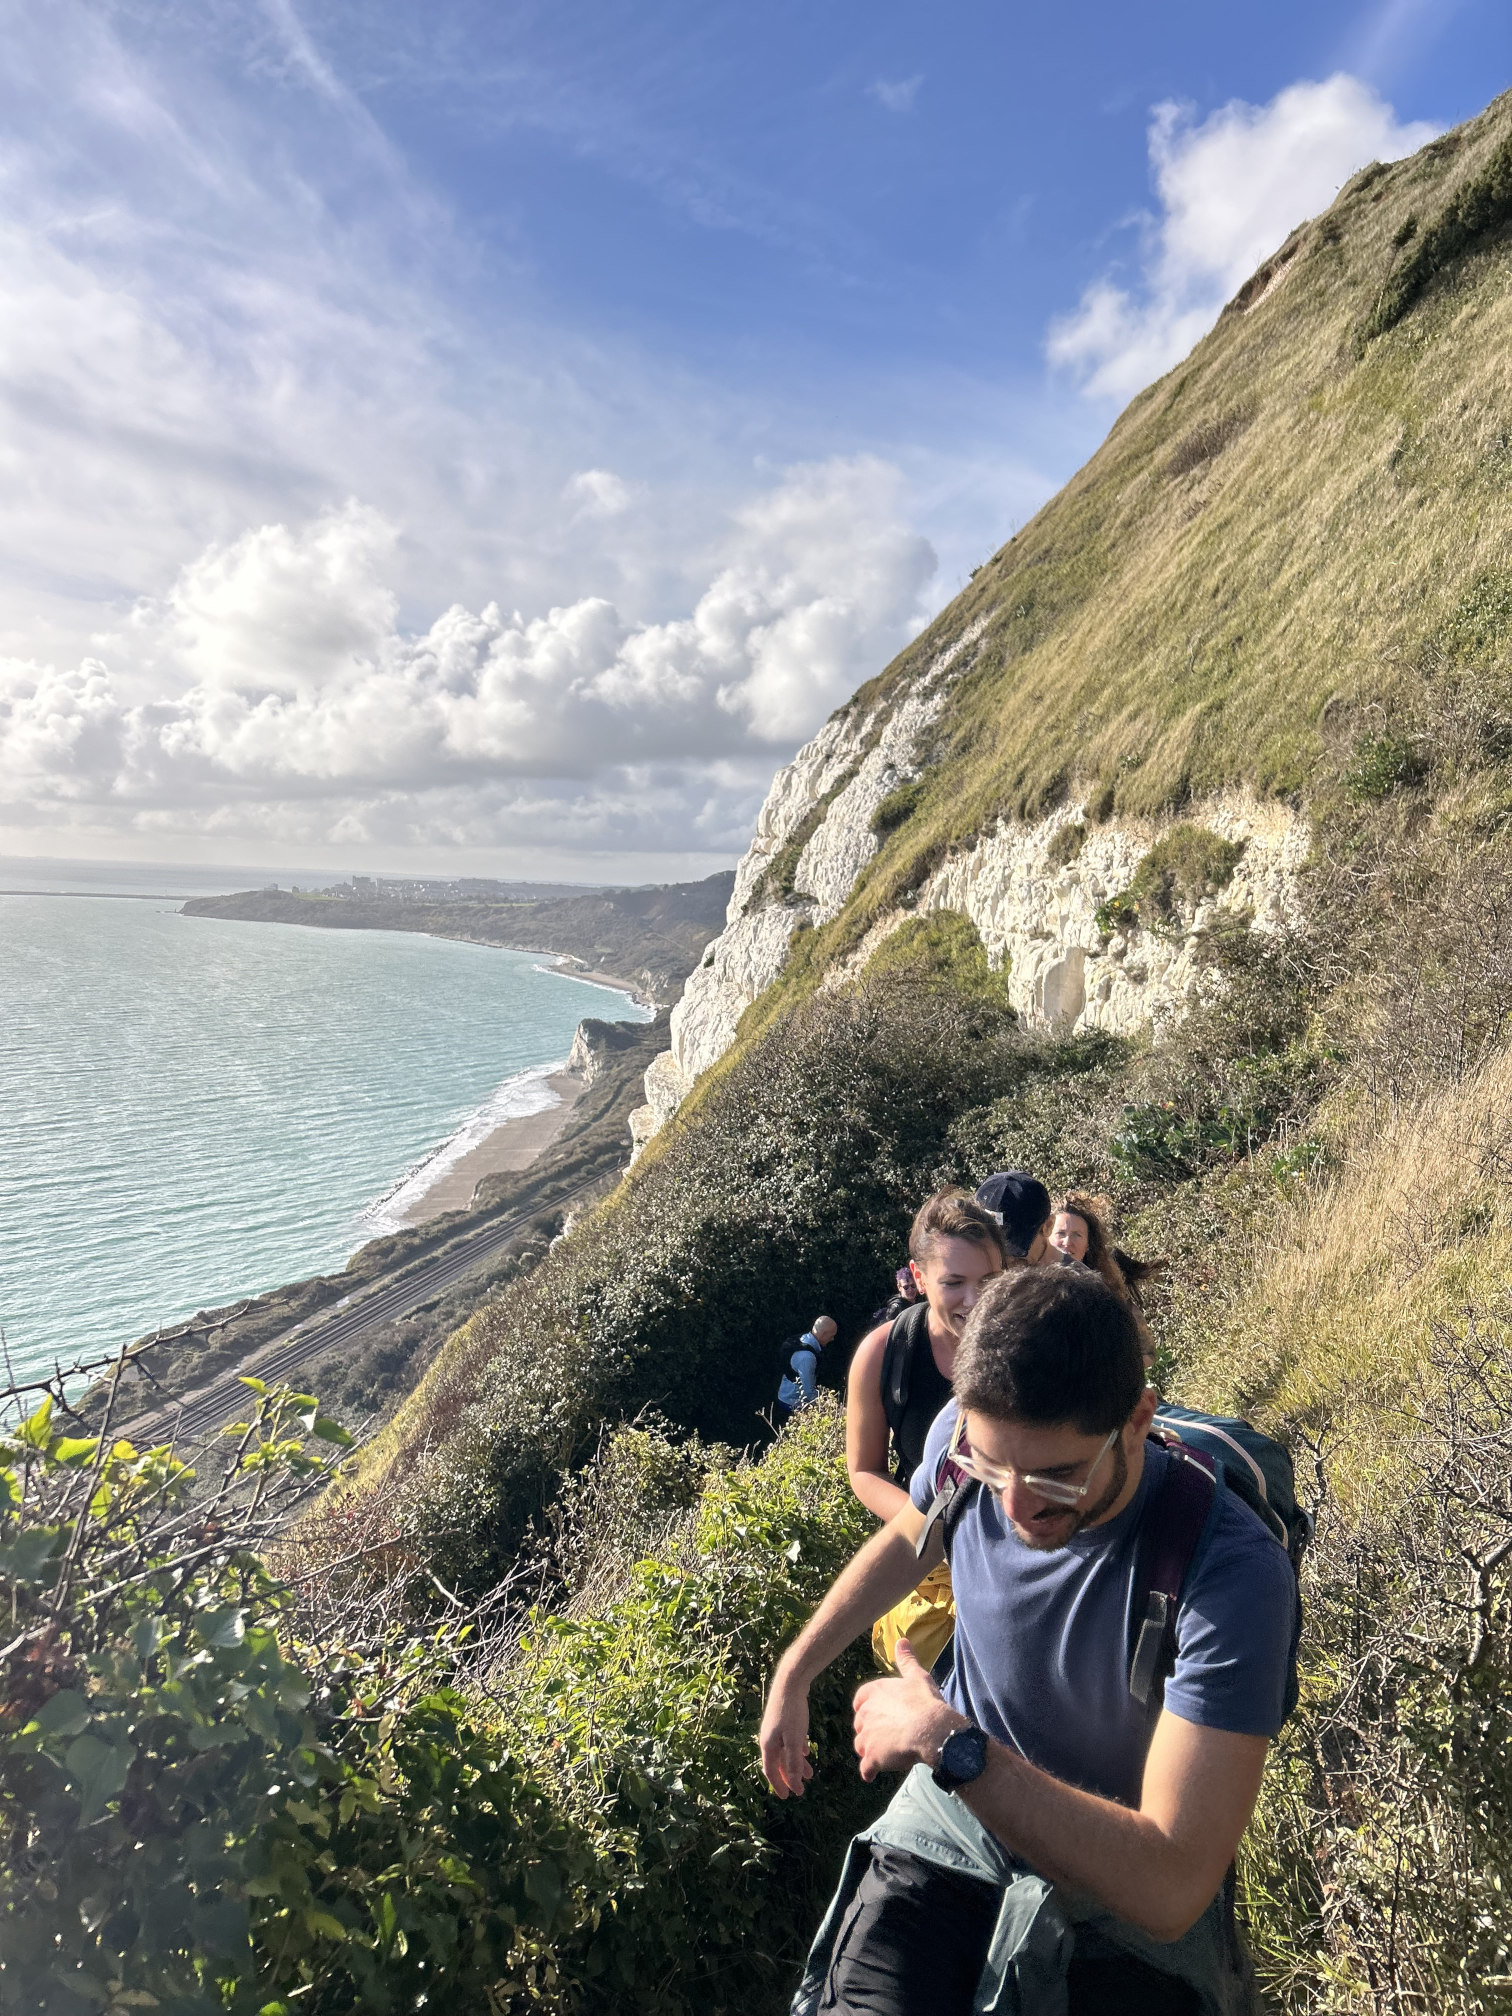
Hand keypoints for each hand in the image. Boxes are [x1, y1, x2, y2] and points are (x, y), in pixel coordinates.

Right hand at [759, 1661, 813, 1799]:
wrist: (790, 1683)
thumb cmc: (791, 1713)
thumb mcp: (794, 1740)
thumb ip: (793, 1763)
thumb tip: (794, 1785)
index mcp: (768, 1745)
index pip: (771, 1771)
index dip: (779, 1785)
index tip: (787, 1797)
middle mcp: (769, 1738)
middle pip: (778, 1763)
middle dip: (789, 1777)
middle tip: (799, 1789)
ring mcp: (775, 1729)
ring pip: (785, 1752)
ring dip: (796, 1764)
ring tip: (809, 1774)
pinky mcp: (783, 1720)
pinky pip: (789, 1741)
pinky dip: (796, 1750)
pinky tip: (805, 1753)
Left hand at [852, 1638, 963, 1782]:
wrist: (932, 1730)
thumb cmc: (926, 1702)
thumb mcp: (917, 1676)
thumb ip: (906, 1660)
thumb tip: (902, 1640)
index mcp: (873, 1692)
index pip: (860, 1701)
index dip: (868, 1709)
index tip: (879, 1716)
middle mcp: (865, 1714)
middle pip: (860, 1725)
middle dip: (871, 1731)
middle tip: (890, 1736)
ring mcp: (867, 1737)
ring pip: (861, 1746)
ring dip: (870, 1751)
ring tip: (888, 1753)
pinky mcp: (872, 1758)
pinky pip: (865, 1768)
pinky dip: (869, 1771)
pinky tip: (875, 1773)